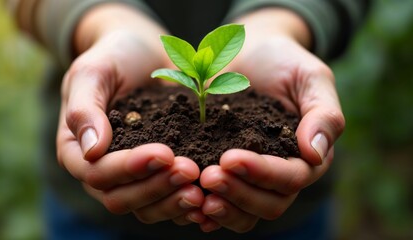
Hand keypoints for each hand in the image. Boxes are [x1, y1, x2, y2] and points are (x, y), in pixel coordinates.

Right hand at [56, 4, 203, 223]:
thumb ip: (85, 109)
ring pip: (145, 207)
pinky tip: (209, 198)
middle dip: (156, 187)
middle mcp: (101, 170)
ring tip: (202, 190)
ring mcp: (130, 176)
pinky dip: (185, 203)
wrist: (143, 54)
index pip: (97, 173)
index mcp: (77, 150)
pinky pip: (167, 200)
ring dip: (173, 201)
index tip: (164, 153)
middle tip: (190, 170)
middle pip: (121, 198)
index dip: (130, 168)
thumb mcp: (93, 73)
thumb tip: (91, 151)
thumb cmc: (114, 58)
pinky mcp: (156, 175)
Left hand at [197, 8, 344, 231]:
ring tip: (195, 194)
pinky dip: (207, 211)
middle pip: (269, 204)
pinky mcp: (227, 173)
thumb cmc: (283, 61)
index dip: (262, 173)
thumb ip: (323, 114)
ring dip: (222, 208)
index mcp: (305, 155)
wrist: (247, 53)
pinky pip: (222, 203)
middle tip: (207, 177)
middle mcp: (281, 173)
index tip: (230, 158)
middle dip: (238, 194)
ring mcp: (252, 177)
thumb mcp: (310, 77)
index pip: (291, 178)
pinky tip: (188, 206)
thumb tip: (315, 154)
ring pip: (245, 212)